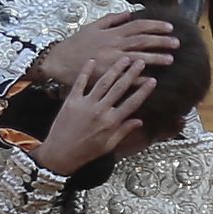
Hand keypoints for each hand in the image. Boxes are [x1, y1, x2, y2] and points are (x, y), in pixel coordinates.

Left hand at [29, 57, 155, 174]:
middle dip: (131, 74)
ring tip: (124, 58)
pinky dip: (86, 71)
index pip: (132, 103)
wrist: (59, 154)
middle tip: (141, 62)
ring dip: (115, 69)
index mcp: (111, 122)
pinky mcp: (71, 101)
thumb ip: (124, 131)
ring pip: (103, 82)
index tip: (152, 80)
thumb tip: (140, 121)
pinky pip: (80, 83)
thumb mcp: (108, 146)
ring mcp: (85, 104)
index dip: (143, 91)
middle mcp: (100, 110)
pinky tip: (92, 60)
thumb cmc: (86, 152)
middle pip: (119, 88)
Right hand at [30, 12, 176, 87]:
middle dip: (161, 41)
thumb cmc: (75, 44)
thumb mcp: (92, 26)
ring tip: (170, 59)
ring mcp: (111, 60)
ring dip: (155, 58)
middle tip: (177, 43)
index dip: (155, 26)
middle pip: (142, 41)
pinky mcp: (106, 75)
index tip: (170, 27)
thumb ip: (111, 19)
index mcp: (112, 33)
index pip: (138, 26)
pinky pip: (126, 77)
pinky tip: (152, 79)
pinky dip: (139, 77)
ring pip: (138, 57)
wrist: (59, 61)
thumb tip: (129, 13)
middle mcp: (114, 45)